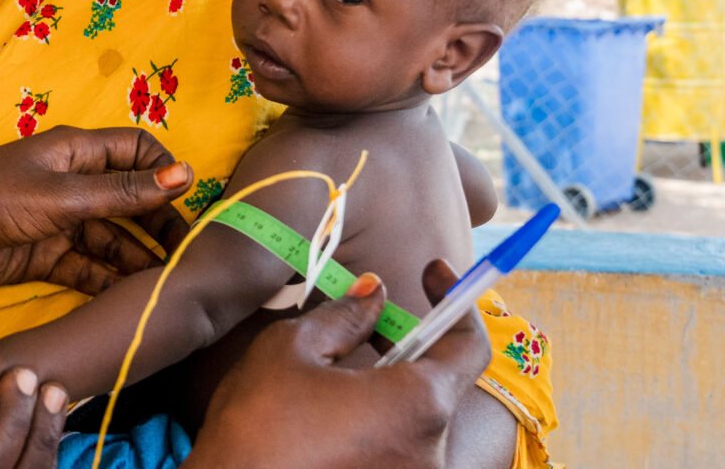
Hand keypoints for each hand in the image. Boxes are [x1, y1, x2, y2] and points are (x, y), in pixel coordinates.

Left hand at [0, 125, 192, 302]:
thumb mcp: (62, 195)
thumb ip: (122, 193)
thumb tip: (184, 175)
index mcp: (77, 153)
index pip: (136, 151)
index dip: (164, 172)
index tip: (188, 202)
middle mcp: (75, 184)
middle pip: (132, 201)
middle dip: (159, 225)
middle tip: (188, 257)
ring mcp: (61, 222)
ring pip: (114, 238)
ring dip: (138, 259)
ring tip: (167, 285)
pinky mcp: (46, 257)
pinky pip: (89, 267)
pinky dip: (110, 281)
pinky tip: (134, 298)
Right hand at [192, 261, 490, 468]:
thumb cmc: (255, 427)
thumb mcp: (290, 349)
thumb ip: (344, 317)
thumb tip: (374, 294)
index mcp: (417, 406)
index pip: (468, 346)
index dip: (455, 301)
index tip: (432, 274)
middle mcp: (431, 453)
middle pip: (438, 384)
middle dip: (406, 347)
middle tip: (366, 326)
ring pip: (414, 420)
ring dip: (387, 390)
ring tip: (335, 380)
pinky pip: (397, 450)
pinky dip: (376, 426)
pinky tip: (330, 420)